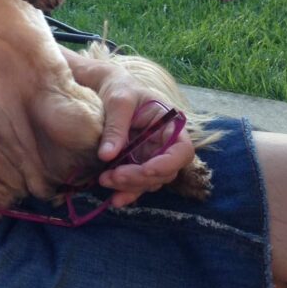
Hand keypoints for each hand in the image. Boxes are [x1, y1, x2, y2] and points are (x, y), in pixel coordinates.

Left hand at [62, 48, 195, 207]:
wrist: (106, 88)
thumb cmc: (119, 87)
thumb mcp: (119, 101)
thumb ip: (116, 127)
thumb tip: (108, 156)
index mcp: (170, 124)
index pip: (182, 150)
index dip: (168, 164)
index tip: (146, 169)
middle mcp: (164, 143)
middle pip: (164, 171)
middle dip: (139, 178)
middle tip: (111, 177)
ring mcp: (150, 155)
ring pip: (149, 181)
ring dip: (129, 186)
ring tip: (104, 180)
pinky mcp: (136, 163)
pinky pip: (137, 183)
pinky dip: (126, 192)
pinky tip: (114, 200)